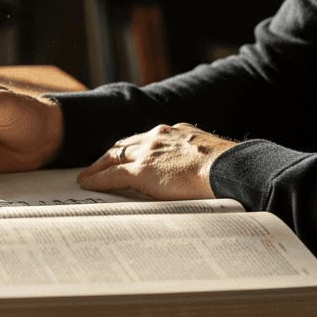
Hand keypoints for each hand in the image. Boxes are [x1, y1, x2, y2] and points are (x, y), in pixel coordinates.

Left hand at [76, 123, 236, 200]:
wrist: (229, 169)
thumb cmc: (229, 168)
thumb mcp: (213, 156)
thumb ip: (200, 158)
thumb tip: (205, 172)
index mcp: (177, 132)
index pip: (147, 139)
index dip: (134, 147)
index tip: (127, 154)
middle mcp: (159, 136)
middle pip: (126, 144)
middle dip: (111, 153)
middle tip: (99, 163)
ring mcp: (149, 152)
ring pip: (114, 156)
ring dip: (99, 165)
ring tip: (88, 174)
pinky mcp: (141, 170)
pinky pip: (111, 175)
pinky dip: (97, 179)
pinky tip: (87, 183)